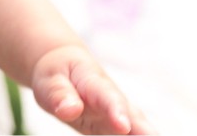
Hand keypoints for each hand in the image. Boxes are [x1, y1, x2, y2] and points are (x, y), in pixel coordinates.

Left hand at [31, 45, 153, 133]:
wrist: (65, 68)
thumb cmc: (58, 74)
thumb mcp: (50, 80)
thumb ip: (59, 94)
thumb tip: (69, 110)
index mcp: (96, 83)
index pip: (109, 97)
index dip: (116, 112)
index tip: (123, 126)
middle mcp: (114, 100)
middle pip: (135, 117)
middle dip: (146, 132)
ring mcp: (119, 115)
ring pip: (138, 129)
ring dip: (145, 135)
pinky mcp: (116, 128)